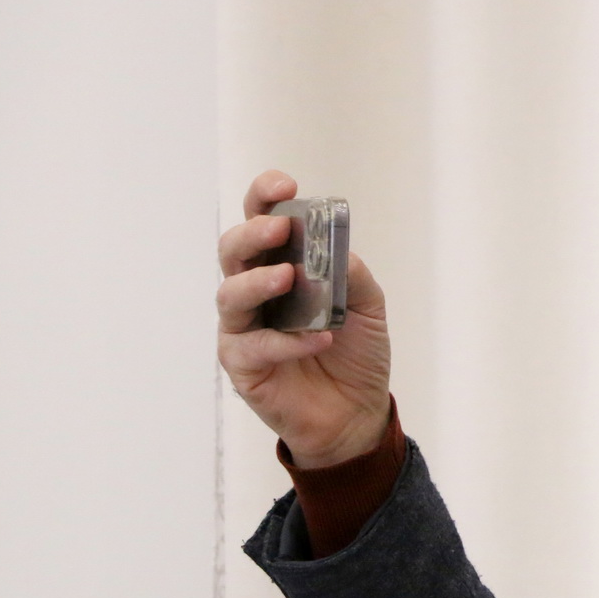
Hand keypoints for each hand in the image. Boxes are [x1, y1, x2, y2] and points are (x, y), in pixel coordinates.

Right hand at [216, 169, 391, 467]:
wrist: (359, 413)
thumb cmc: (356, 354)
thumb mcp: (367, 307)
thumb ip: (350, 274)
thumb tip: (335, 249)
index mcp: (279, 266)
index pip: (260, 222)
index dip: (263, 198)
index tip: (282, 184)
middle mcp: (254, 293)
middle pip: (233, 252)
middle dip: (252, 234)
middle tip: (278, 227)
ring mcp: (244, 329)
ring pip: (230, 295)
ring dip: (258, 282)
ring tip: (288, 277)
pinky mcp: (244, 366)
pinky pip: (255, 347)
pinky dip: (286, 340)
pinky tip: (318, 337)